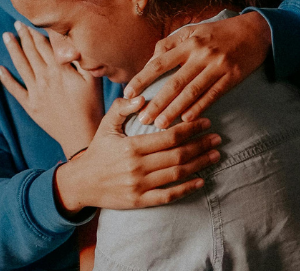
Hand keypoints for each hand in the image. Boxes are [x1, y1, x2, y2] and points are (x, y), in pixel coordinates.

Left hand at [0, 22, 103, 156]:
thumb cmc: (92, 106)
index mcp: (60, 70)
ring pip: (21, 66)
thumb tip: (69, 42)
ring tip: (7, 36)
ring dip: (13, 50)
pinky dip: (6, 79)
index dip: (39, 30)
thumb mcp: (93, 80)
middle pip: (32, 52)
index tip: (33, 18)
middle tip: (17, 22)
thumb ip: (80, 59)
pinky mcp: (31, 106)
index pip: (46, 44)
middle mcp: (45, 78)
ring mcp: (35, 92)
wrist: (81, 136)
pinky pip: (15, 90)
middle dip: (24, 35)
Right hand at [54, 96, 221, 214]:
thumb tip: (142, 98)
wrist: (81, 183)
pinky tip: (201, 181)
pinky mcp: (140, 200)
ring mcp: (139, 185)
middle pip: (178, 154)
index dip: (190, 129)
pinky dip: (187, 188)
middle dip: (201, 145)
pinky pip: (168, 195)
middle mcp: (137, 167)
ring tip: (214, 155)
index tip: (206, 122)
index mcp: (131, 146)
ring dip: (199, 164)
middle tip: (217, 138)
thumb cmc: (98, 151)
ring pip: (177, 174)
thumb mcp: (106, 125)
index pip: (169, 136)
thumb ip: (122, 108)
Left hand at [124, 11, 270, 127]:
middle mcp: (201, 54)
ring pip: (192, 92)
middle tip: (142, 119)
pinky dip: (199, 108)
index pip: (159, 63)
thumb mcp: (193, 30)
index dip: (142, 79)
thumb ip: (170, 44)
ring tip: (160, 124)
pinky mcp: (232, 77)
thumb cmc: (219, 32)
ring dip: (175, 110)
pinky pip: (212, 95)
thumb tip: (150, 62)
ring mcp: (218, 66)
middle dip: (156, 102)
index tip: (128, 94)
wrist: (256, 31)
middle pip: (174, 82)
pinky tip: (187, 120)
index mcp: (188, 42)